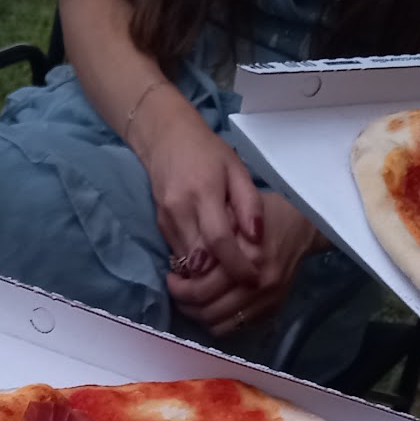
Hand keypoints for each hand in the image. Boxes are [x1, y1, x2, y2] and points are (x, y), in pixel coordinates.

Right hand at [132, 88, 264, 285]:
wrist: (165, 139)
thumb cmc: (208, 153)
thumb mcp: (236, 170)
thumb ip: (249, 203)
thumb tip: (258, 238)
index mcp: (203, 193)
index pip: (219, 240)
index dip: (236, 264)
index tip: (253, 278)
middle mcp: (180, 210)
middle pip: (201, 259)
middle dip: (222, 277)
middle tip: (243, 281)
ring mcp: (167, 220)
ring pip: (188, 262)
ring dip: (208, 273)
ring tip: (230, 272)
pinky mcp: (161, 227)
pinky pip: (180, 255)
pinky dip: (197, 262)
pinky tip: (212, 258)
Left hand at [167, 192, 321, 336]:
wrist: (301, 226)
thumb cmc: (263, 215)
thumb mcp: (234, 213)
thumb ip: (210, 237)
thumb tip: (182, 262)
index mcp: (247, 258)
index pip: (201, 289)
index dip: (179, 288)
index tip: (173, 276)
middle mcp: (258, 283)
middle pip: (207, 311)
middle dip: (185, 304)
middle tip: (178, 290)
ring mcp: (267, 300)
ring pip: (219, 324)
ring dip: (199, 316)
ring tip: (192, 301)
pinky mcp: (272, 309)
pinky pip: (236, 328)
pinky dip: (218, 322)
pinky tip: (211, 306)